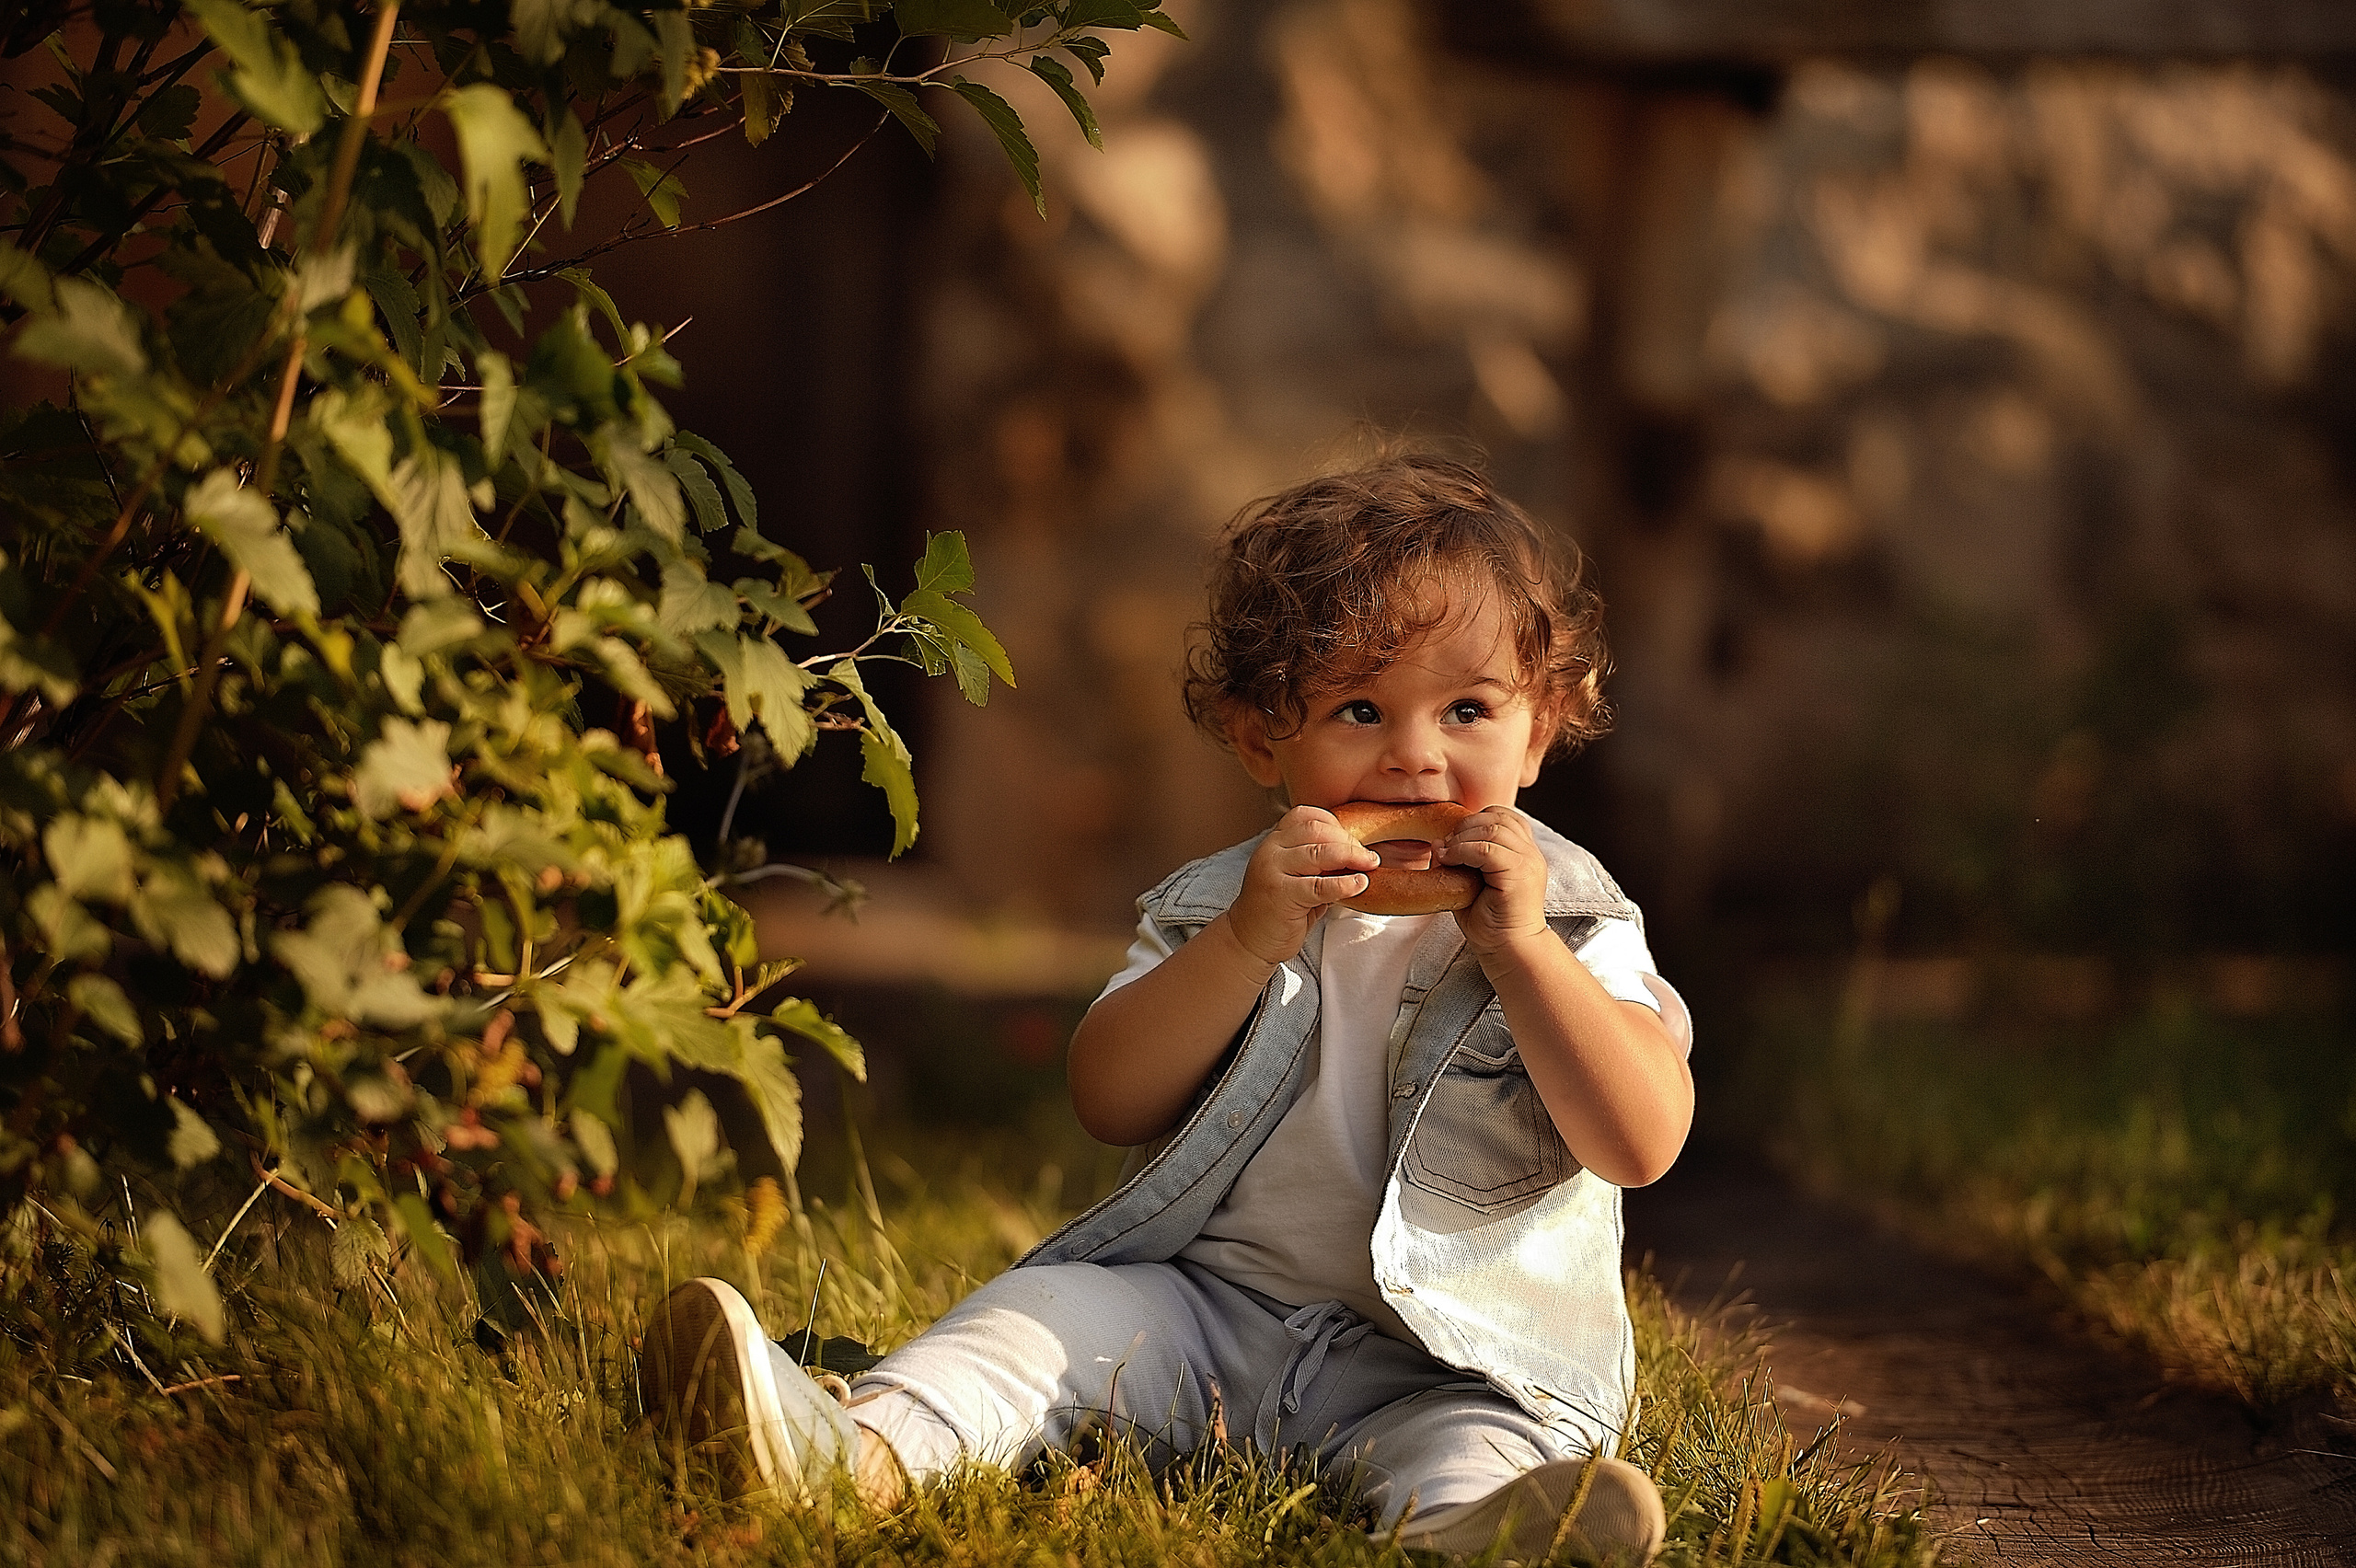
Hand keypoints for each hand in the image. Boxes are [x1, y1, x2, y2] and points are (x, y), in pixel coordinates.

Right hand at [1225, 806, 1379, 965]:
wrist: (1249, 941)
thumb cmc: (1278, 911)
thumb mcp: (1298, 877)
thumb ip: (1320, 863)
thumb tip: (1359, 854)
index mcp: (1274, 841)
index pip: (1306, 816)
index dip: (1335, 824)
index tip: (1354, 840)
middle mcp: (1270, 850)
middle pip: (1316, 830)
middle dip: (1348, 840)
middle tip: (1368, 857)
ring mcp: (1272, 870)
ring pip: (1319, 852)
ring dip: (1351, 856)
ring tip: (1370, 865)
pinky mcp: (1280, 895)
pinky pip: (1319, 885)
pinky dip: (1345, 883)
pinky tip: (1359, 884)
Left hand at [1442, 807, 1550, 957]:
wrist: (1509, 950)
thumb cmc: (1490, 923)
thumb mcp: (1467, 884)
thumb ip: (1457, 861)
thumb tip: (1437, 840)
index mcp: (1524, 852)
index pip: (1503, 816)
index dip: (1475, 820)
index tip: (1454, 839)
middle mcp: (1531, 853)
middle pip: (1497, 817)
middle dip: (1465, 826)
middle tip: (1446, 846)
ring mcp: (1529, 862)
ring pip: (1492, 829)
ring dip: (1462, 838)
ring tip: (1446, 855)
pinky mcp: (1520, 874)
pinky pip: (1487, 849)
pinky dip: (1463, 851)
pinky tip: (1450, 861)